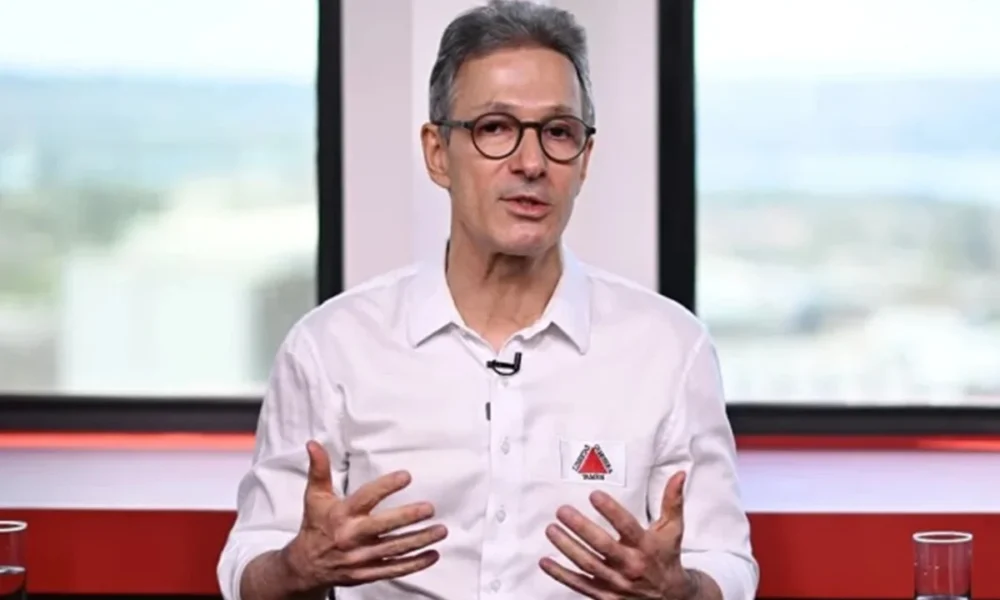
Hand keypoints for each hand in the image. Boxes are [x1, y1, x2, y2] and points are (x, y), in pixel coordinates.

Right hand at [282, 441, 447, 590]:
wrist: (306, 566)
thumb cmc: (316, 526)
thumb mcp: (315, 496)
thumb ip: (319, 469)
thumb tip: (313, 444)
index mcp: (341, 515)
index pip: (365, 498)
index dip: (385, 487)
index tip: (406, 476)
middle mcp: (352, 537)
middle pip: (383, 527)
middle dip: (407, 517)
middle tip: (429, 508)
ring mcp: (361, 558)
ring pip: (394, 549)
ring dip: (420, 540)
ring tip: (440, 530)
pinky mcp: (368, 573)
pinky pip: (394, 569)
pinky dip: (415, 564)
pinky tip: (433, 554)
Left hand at [540, 471, 694, 599]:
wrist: (672, 598)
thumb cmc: (667, 557)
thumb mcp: (673, 530)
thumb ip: (672, 501)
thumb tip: (679, 474)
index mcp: (646, 546)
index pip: (627, 526)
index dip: (611, 511)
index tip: (594, 495)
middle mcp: (630, 565)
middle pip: (603, 546)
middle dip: (581, 528)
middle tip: (563, 511)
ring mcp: (616, 583)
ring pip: (588, 564)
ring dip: (567, 547)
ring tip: (551, 529)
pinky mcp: (605, 595)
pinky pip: (580, 585)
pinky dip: (561, 574)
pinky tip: (545, 561)